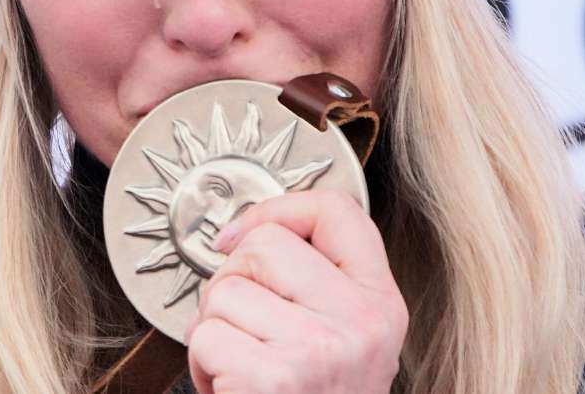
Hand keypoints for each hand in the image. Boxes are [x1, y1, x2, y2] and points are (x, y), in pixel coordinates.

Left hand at [184, 190, 407, 393]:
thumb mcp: (346, 340)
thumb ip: (318, 283)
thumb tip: (240, 234)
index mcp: (381, 303)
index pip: (337, 210)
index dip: (278, 209)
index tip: (244, 236)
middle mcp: (360, 322)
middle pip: (263, 247)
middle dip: (232, 284)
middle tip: (246, 329)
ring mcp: (319, 349)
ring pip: (223, 292)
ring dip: (214, 331)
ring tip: (242, 366)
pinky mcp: (274, 379)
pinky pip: (205, 337)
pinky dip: (203, 366)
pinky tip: (232, 389)